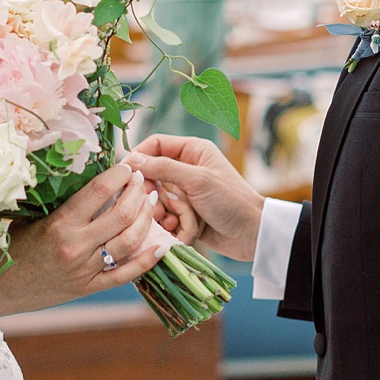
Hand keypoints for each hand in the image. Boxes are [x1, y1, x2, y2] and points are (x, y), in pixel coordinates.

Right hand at [0, 164, 166, 317]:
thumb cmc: (8, 246)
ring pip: (129, 242)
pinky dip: (147, 260)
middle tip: (143, 180)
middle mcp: (75, 247)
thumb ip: (55, 199)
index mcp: (59, 225)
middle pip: (121, 215)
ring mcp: (85, 271)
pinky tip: (162, 244)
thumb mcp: (28, 217)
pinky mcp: (89, 288)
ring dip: (146, 219)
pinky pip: (126, 274)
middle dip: (137, 193)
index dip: (118, 175)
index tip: (126, 165)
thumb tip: (82, 169)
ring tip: (151, 201)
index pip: (99, 191)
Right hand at [126, 135, 265, 261]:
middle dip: (152, 191)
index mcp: (192, 151)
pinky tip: (178, 229)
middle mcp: (186, 169)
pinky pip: (165, 215)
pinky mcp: (184, 213)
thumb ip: (164, 167)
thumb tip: (132, 160)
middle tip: (154, 203)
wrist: (252, 234)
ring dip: (161, 210)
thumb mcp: (197, 180)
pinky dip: (169, 223)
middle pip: (151, 174)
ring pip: (156, 197)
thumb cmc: (231, 200)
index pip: (155, 144)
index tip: (127, 174)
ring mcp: (185, 192)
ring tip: (173, 220)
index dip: (139, 156)